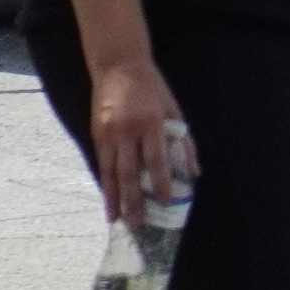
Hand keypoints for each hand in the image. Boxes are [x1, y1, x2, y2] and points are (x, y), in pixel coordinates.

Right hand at [86, 57, 180, 227]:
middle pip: (129, 172)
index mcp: (152, 123)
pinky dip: (105, 181)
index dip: (161, 183)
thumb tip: (193, 173)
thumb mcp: (175, 111)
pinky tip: (108, 196)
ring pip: (110, 171)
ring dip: (113, 197)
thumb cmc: (153, 88)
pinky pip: (101, 162)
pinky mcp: (96, 132)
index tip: (166, 203)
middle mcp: (127, 130)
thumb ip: (183, 142)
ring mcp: (108, 132)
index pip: (157, 160)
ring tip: (116, 218)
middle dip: (133, 200)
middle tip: (137, 224)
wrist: (118, 65)